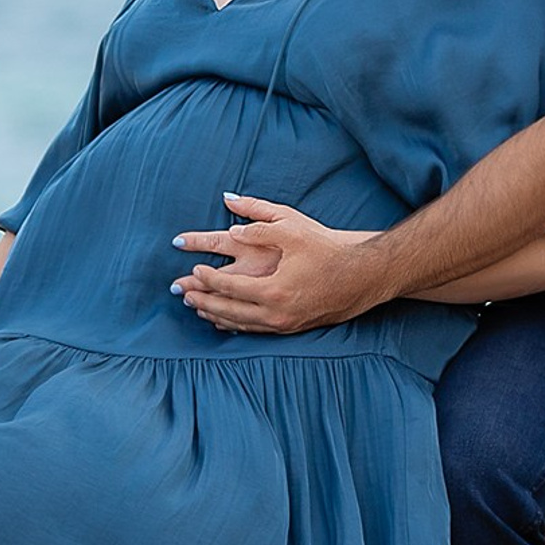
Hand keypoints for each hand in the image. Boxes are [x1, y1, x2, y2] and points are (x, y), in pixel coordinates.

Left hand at [171, 194, 383, 332]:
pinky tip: (223, 320)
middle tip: (181, 293)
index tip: (192, 269)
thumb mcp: (292, 228)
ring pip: (239, 324)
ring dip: (215, 315)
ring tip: (195, 307)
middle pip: (227, 311)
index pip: (228, 287)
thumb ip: (258, 222)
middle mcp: (275, 312)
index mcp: (272, 289)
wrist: (363, 276)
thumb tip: (229, 214)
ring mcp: (284, 323)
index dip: (206, 278)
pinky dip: (234, 325)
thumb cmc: (327, 249)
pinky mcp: (291, 327)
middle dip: (202, 301)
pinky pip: (254, 330)